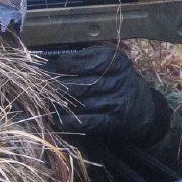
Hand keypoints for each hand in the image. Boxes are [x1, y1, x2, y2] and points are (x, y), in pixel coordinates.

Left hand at [41, 46, 167, 144]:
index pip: (77, 62)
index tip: (40, 70)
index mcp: (113, 60)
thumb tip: (47, 63)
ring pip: (81, 102)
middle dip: (54, 86)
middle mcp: (118, 78)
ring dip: (60, 104)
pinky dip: (72, 122)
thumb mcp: (108, 65)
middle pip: (77, 82)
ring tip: (43, 103)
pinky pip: (90, 121)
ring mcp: (117, 100)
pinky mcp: (116, 120)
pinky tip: (59, 121)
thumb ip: (83, 61)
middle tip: (36, 88)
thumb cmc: (118, 84)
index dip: (56, 67)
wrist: (145, 110)